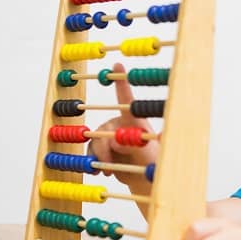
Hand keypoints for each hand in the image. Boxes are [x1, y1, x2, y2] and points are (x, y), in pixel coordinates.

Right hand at [87, 63, 158, 185]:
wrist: (141, 174)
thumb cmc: (150, 161)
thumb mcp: (148, 154)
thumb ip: (133, 145)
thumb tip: (116, 139)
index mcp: (133, 121)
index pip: (126, 99)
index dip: (121, 83)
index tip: (118, 64)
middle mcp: (118, 123)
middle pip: (104, 129)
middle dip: (106, 149)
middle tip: (111, 165)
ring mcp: (107, 133)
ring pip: (95, 141)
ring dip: (101, 157)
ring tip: (110, 169)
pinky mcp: (99, 145)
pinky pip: (90, 150)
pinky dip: (94, 161)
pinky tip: (102, 170)